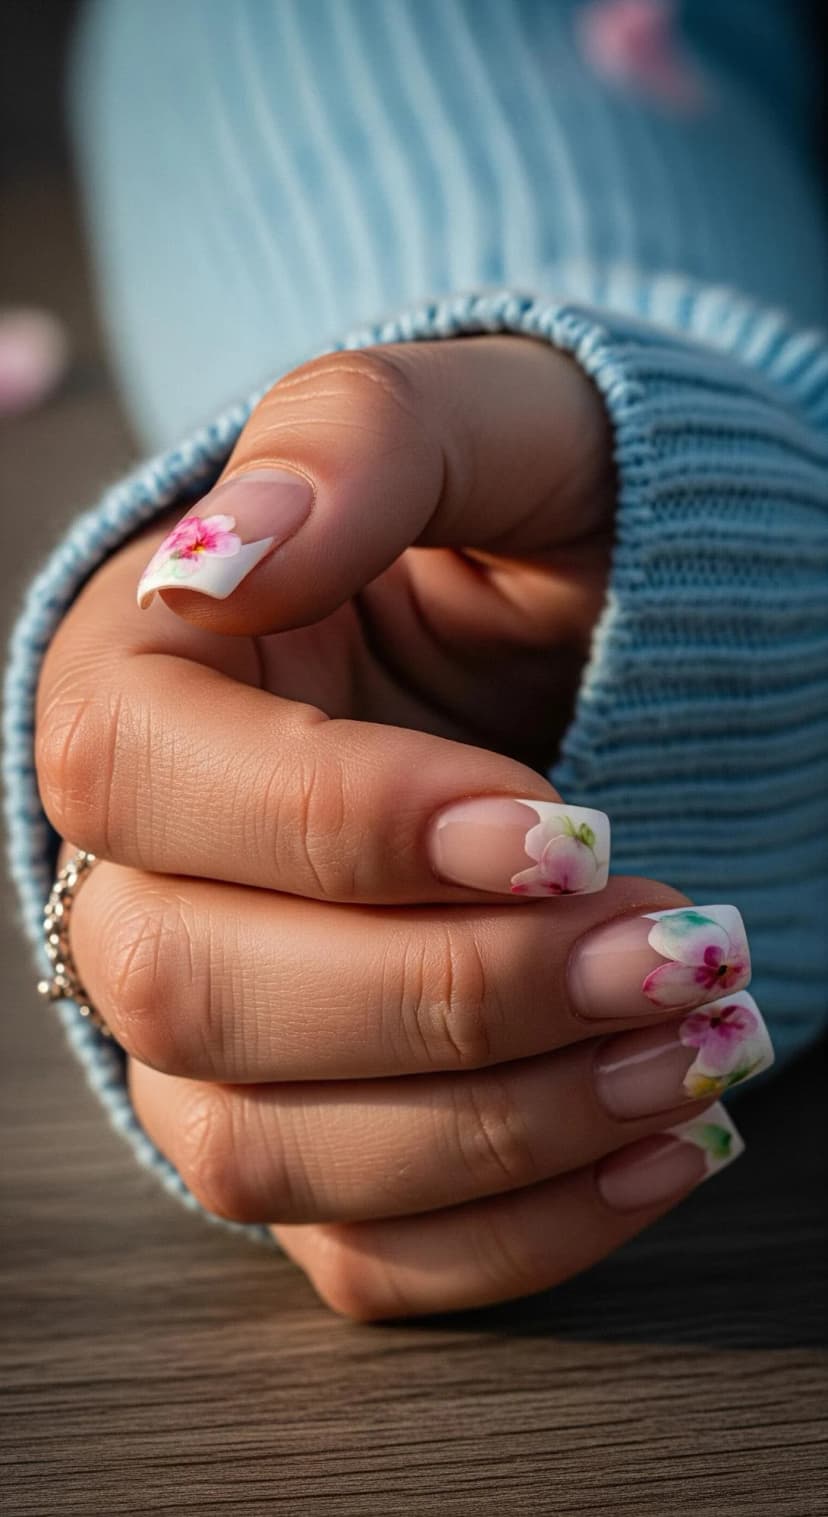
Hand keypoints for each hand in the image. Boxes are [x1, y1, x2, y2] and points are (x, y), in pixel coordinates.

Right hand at [36, 337, 766, 1318]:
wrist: (579, 638)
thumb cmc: (519, 515)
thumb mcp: (476, 426)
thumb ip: (353, 443)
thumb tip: (226, 560)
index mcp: (138, 679)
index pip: (157, 781)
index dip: (348, 825)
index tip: (564, 828)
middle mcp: (136, 869)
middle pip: (194, 991)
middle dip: (451, 994)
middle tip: (667, 949)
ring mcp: (214, 1022)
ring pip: (266, 1146)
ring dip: (500, 1126)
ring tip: (695, 1046)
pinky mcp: (312, 1124)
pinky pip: (359, 1247)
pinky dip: (514, 1230)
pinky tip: (660, 1146)